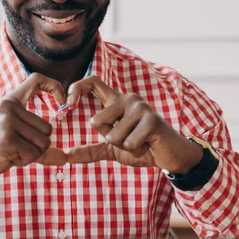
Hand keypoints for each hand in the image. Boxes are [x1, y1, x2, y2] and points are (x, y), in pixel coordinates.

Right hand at [0, 73, 66, 204]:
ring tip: (8, 152)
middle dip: (36, 146)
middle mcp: (9, 107)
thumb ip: (36, 142)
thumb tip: (64, 158)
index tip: (62, 101)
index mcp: (9, 101)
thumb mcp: (12, 138)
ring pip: (43, 143)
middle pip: (48, 128)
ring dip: (30, 155)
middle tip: (13, 148)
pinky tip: (5, 158)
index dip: (54, 86)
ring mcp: (7, 122)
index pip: (36, 80)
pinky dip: (23, 161)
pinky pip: (33, 154)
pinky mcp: (7, 139)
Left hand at [65, 76, 202, 172]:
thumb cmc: (142, 148)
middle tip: (128, 139)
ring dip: (124, 147)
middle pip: (96, 121)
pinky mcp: (151, 120)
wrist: (172, 156)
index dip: (76, 88)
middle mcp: (127, 99)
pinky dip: (136, 150)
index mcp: (116, 101)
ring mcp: (140, 107)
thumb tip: (66, 156)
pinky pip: (128, 143)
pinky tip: (148, 144)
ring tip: (140, 142)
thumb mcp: (112, 149)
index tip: (68, 104)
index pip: (92, 82)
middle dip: (109, 139)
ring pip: (112, 136)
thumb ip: (90, 150)